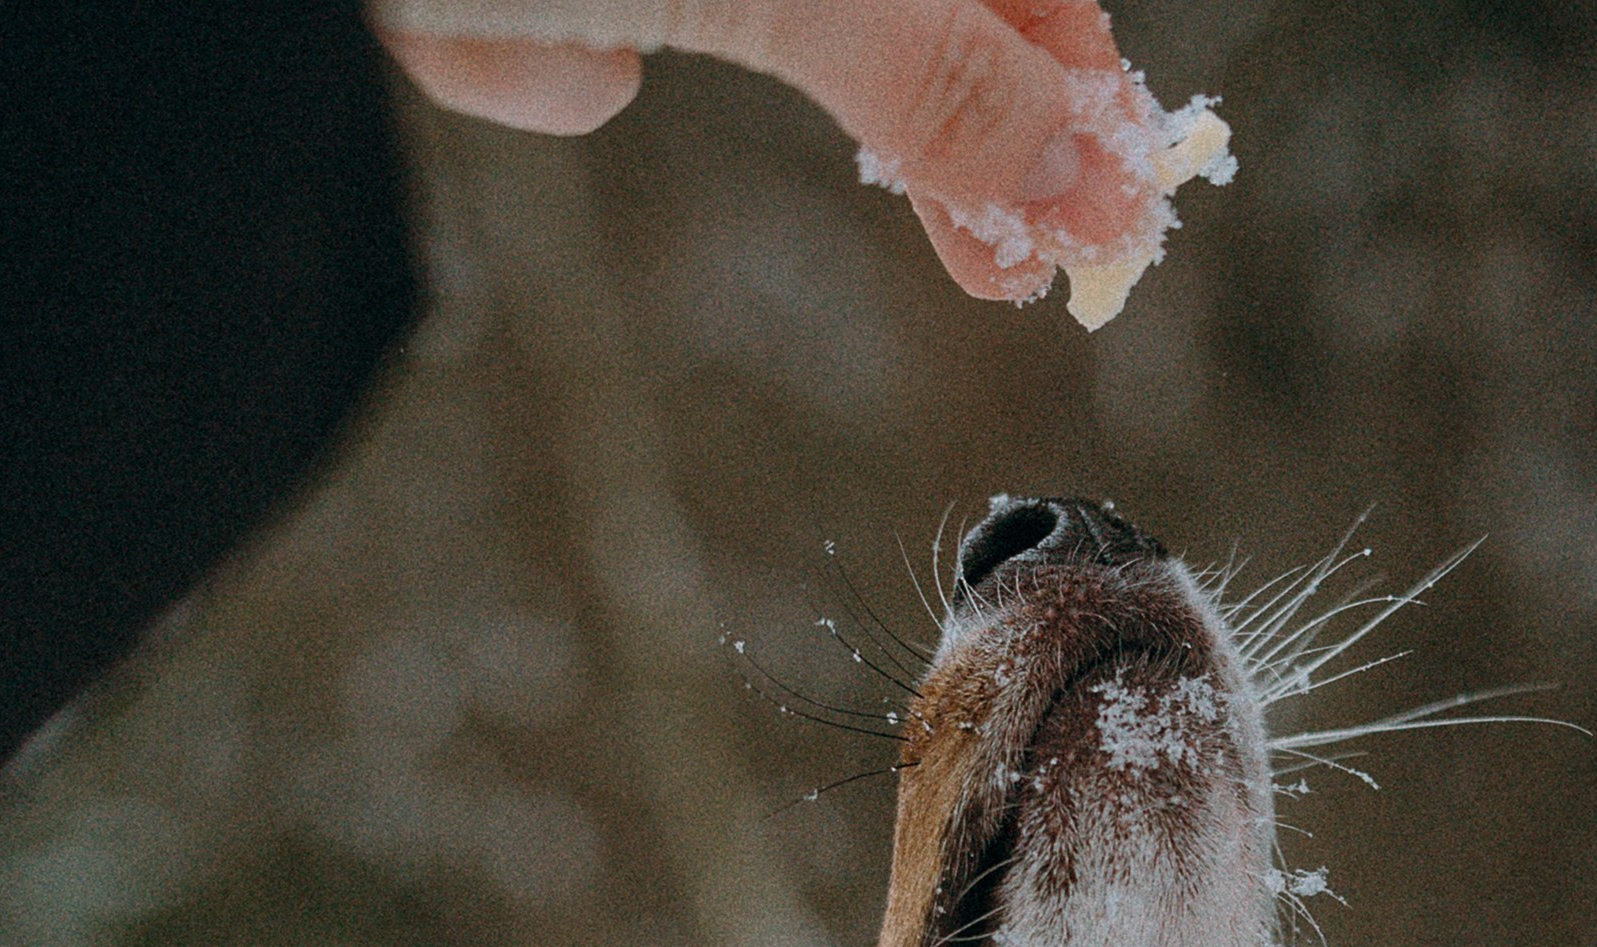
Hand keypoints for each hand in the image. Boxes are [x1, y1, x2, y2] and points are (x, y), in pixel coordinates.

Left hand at [373, 0, 1140, 300]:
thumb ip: (938, 74)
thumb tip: (1086, 185)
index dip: (1073, 82)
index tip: (1114, 212)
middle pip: (900, 7)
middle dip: (961, 129)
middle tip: (1022, 269)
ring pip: (754, 32)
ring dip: (787, 93)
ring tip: (871, 194)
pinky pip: (577, 42)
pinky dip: (540, 60)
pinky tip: (482, 33)